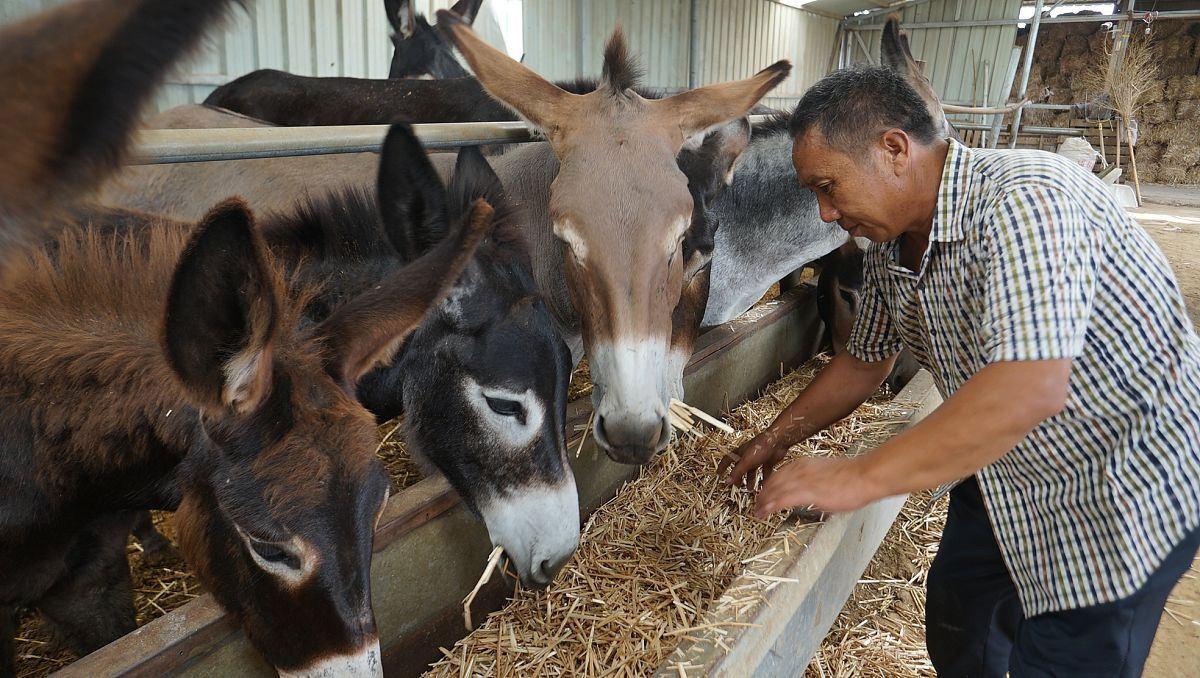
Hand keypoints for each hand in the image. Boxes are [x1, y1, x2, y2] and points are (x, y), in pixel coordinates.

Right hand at [719, 430, 788, 488]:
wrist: (778, 441)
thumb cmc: (761, 446)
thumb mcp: (746, 461)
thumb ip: (737, 472)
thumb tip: (727, 481)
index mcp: (740, 453)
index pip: (727, 459)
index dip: (722, 467)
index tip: (719, 474)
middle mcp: (748, 455)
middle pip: (740, 467)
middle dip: (738, 477)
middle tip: (737, 485)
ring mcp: (758, 457)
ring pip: (752, 470)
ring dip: (750, 479)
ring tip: (750, 488)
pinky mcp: (768, 460)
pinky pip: (764, 471)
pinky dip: (764, 478)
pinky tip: (764, 484)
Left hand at [754, 456, 881, 517]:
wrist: (864, 476)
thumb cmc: (853, 477)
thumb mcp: (827, 475)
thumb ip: (815, 482)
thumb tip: (813, 493)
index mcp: (804, 464)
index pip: (779, 474)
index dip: (770, 486)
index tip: (765, 494)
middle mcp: (799, 469)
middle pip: (773, 482)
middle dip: (763, 495)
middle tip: (757, 505)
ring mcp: (802, 479)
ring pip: (774, 490)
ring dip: (764, 502)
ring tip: (757, 512)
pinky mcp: (806, 491)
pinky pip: (782, 499)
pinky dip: (770, 506)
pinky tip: (764, 513)